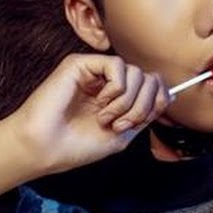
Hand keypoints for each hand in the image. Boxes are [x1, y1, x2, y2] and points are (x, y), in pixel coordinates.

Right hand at [12, 53, 170, 174]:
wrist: (44, 148)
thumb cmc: (75, 146)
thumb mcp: (121, 135)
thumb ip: (144, 115)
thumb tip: (168, 95)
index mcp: (117, 98)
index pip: (152, 85)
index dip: (157, 101)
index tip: (141, 122)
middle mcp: (107, 82)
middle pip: (148, 78)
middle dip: (142, 106)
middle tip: (121, 125)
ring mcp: (94, 72)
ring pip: (135, 72)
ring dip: (127, 102)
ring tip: (107, 118)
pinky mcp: (81, 64)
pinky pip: (117, 66)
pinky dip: (116, 90)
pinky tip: (100, 103)